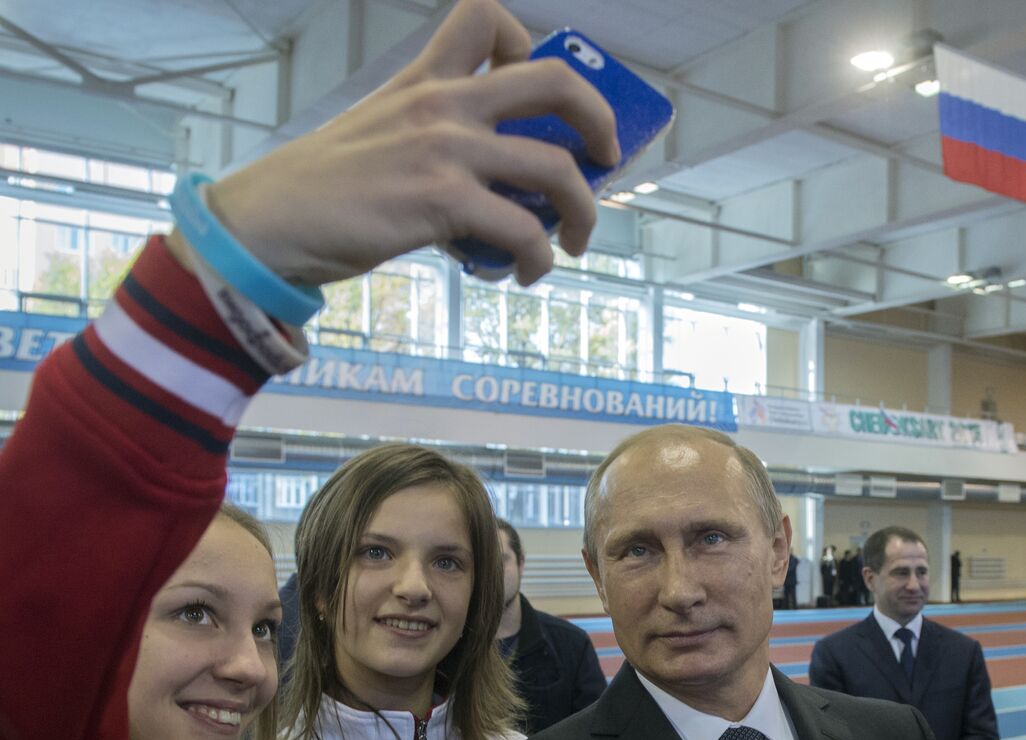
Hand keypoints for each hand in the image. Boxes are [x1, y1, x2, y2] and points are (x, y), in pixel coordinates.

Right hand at [201, 0, 619, 286]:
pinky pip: (523, 230)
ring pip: (556, 167)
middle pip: (554, 80)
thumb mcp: (379, 134)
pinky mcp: (441, 200)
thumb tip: (493, 187)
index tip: (539, 97)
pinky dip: (538, 259)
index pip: (486, 17)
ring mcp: (445, 149)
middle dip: (600, 120)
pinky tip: (524, 275)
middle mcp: (442, 103)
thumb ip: (434, 138)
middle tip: (603, 158)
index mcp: (424, 80)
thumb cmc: (322, 190)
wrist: (268, 224)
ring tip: (573, 240)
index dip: (529, 45)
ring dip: (582, 211)